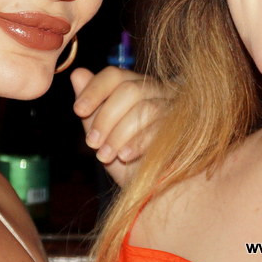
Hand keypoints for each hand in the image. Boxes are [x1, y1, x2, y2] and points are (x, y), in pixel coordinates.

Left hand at [70, 66, 169, 185]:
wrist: (151, 188)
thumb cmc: (125, 158)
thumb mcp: (102, 133)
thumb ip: (91, 105)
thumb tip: (77, 73)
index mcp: (135, 86)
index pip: (114, 75)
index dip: (94, 90)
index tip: (78, 110)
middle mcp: (158, 91)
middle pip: (129, 90)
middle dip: (105, 117)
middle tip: (91, 143)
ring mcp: (174, 109)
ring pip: (145, 108)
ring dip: (119, 133)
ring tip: (104, 155)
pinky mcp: (184, 129)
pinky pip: (161, 129)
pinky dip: (138, 142)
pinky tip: (124, 156)